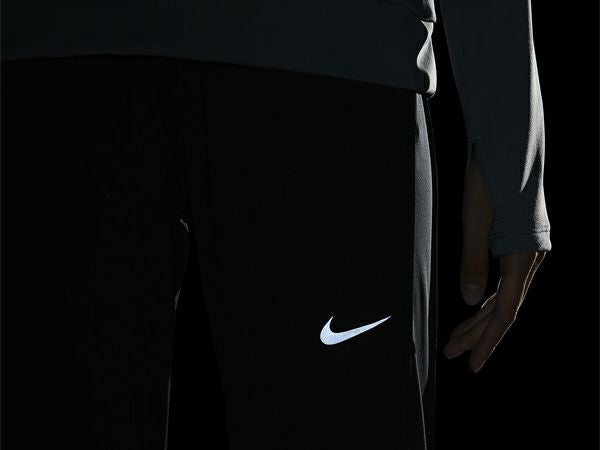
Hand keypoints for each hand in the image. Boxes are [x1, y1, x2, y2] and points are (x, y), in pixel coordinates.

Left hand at [443, 155, 546, 372]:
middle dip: (477, 333)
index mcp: (521, 255)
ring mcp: (526, 250)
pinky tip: (476, 306)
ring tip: (457, 338)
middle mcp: (529, 257)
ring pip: (504, 295)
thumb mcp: (475, 218)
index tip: (471, 363)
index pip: (504, 310)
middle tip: (452, 354)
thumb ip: (474, 259)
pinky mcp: (518, 241)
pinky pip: (504, 280)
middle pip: (503, 307)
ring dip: (480, 317)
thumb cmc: (490, 177)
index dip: (487, 339)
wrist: (509, 144)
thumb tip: (468, 300)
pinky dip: (488, 297)